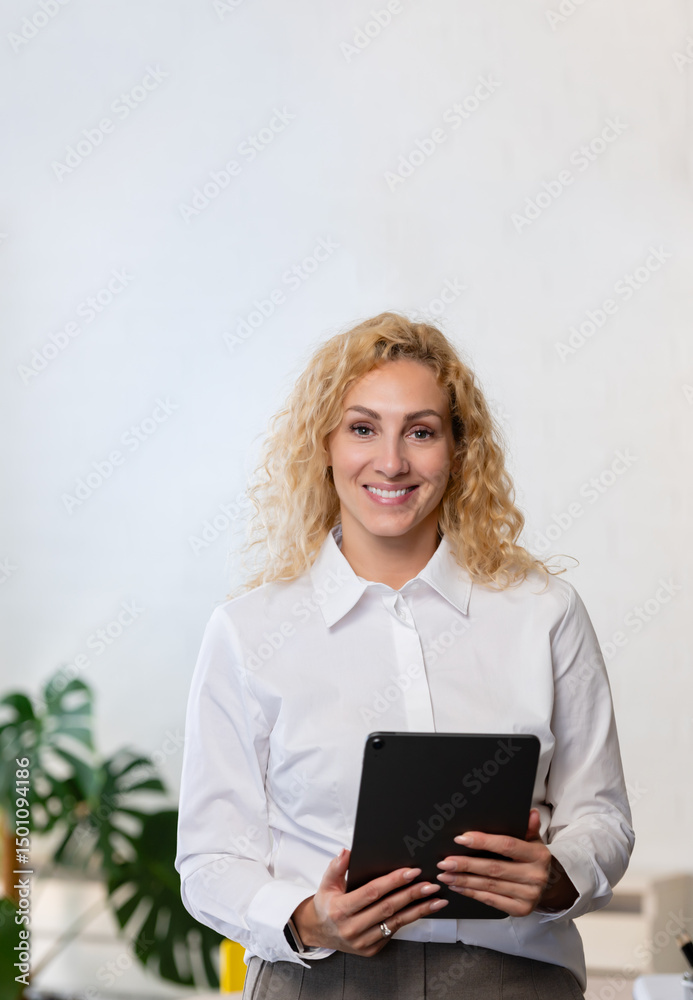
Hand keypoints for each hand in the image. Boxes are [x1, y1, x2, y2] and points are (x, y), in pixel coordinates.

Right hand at [292, 847, 448, 955]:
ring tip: (437, 899)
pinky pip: (394, 932)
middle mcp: (352, 928)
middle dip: (412, 895)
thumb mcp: (325, 883)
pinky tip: (423, 910)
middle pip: (388, 908)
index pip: (372, 893)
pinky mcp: (371, 950)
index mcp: (341, 909)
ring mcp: (363, 942)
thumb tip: (347, 851)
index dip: (393, 882)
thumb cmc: (326, 904)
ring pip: (395, 923)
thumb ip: (336, 867)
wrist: (320, 932)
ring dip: (419, 910)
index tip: (411, 871)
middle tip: (431, 884)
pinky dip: (410, 920)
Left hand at [435, 809, 577, 916]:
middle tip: (445, 861)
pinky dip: (471, 893)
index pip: (506, 846)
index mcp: (538, 855)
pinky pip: (491, 900)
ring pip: (489, 886)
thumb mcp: (534, 841)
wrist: (548, 886)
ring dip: (464, 880)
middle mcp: (535, 876)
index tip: (461, 838)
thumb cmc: (533, 858)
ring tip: (445, 875)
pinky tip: (457, 887)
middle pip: (494, 868)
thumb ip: (529, 827)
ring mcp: (529, 895)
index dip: (483, 841)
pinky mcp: (521, 910)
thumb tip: (531, 812)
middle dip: (466, 865)